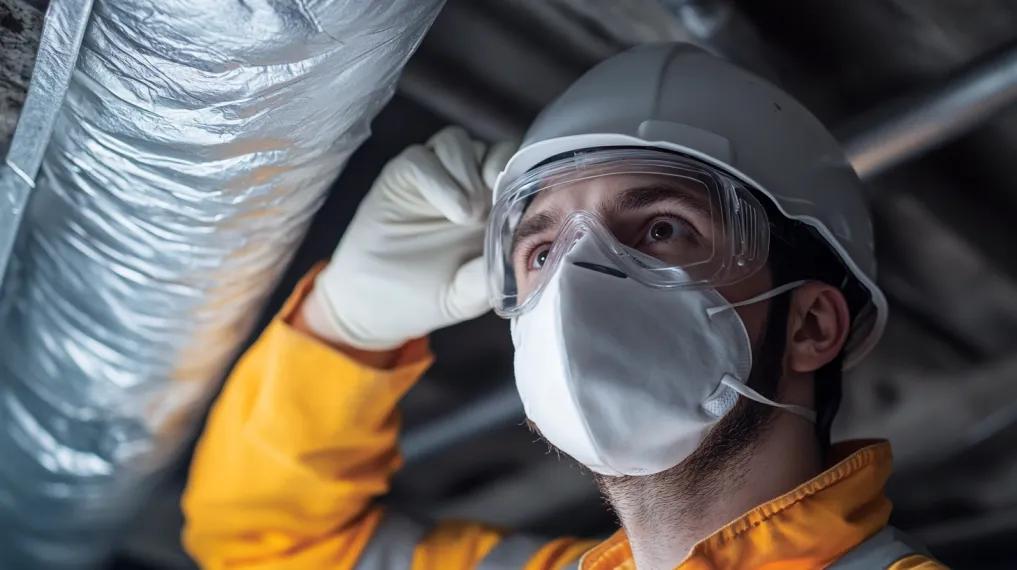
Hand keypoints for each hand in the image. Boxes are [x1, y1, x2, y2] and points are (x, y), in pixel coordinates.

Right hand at [302, 126, 515, 349]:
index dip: (527, 175)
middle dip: (499, 167)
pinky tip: (451, 209)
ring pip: (459, 141)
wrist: (372, 304)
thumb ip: (492, 275)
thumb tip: (520, 255)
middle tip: (493, 206)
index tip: (526, 201)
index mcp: (493, 210)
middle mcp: (467, 186)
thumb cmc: (426, 296)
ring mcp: (435, 178)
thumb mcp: (467, 293)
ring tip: (468, 214)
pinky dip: (440, 178)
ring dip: (468, 171)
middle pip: (494, 147)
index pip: (519, 170)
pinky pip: (422, 157)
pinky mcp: (402, 176)